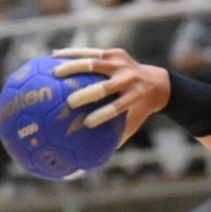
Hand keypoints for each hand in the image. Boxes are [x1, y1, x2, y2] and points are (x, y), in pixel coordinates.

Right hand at [52, 48, 169, 139]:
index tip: (87, 124)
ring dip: (73, 68)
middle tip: (69, 102)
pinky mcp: (115, 53)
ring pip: (94, 64)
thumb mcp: (132, 123)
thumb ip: (115, 138)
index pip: (118, 108)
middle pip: (105, 87)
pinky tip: (53, 57)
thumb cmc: (138, 110)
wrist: (156, 82)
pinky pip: (90, 52)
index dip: (103, 115)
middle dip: (87, 94)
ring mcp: (121, 64)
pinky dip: (72, 54)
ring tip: (54, 74)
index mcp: (134, 98)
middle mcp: (128, 79)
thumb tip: (92, 159)